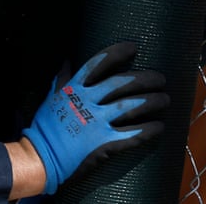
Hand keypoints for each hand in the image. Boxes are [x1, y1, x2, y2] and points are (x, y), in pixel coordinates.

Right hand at [21, 42, 168, 194]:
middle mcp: (88, 101)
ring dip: (152, 101)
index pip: (99, 63)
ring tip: (166, 99)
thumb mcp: (51, 98)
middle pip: (122, 83)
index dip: (118, 53)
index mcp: (75, 88)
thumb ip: (62, 79)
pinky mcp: (104, 143)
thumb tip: (67, 60)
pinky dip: (148, 130)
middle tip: (160, 78)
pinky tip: (160, 127)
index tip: (134, 47)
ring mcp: (97, 122)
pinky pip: (132, 134)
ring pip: (131, 106)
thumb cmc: (44, 128)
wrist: (39, 158)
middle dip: (145, 78)